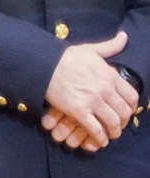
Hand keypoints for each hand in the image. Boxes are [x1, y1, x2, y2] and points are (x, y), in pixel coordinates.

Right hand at [42, 32, 134, 150]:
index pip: (132, 96)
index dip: (132, 107)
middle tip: (119, 126)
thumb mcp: (92, 50)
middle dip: (123, 122)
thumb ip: (111, 46)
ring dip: (113, 132)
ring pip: (112, 122)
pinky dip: (99, 137)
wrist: (45, 65)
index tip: (127, 111)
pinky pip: (95, 128)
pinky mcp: (79, 111)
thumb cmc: (67, 57)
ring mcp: (93, 101)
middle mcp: (106, 90)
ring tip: (110, 135)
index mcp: (111, 76)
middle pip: (124, 112)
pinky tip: (99, 141)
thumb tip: (125, 36)